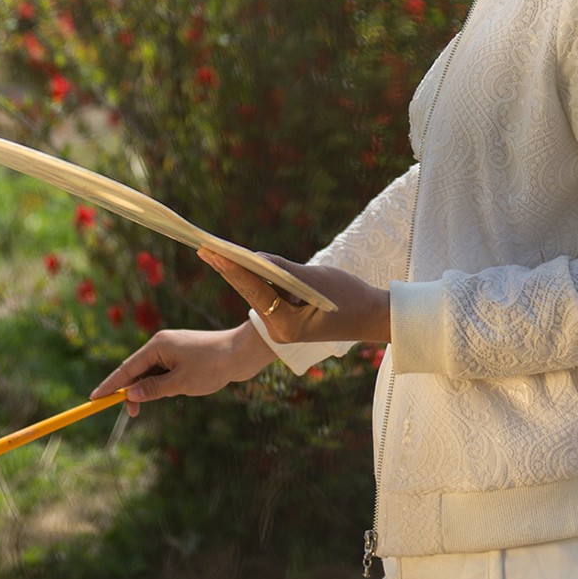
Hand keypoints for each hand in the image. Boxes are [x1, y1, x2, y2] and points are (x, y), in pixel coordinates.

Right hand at [90, 320, 272, 417]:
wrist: (242, 353)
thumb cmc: (212, 366)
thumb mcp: (180, 383)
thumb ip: (153, 390)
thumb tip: (130, 394)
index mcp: (158, 345)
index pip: (127, 368)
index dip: (110, 385)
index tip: (94, 398)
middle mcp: (162, 344)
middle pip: (137, 370)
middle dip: (130, 392)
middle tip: (131, 414)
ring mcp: (173, 349)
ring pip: (151, 373)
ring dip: (148, 390)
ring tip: (156, 404)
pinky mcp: (184, 355)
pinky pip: (164, 372)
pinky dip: (161, 385)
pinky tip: (170, 393)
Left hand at [197, 249, 390, 348]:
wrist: (373, 316)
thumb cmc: (350, 297)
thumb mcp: (316, 280)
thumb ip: (284, 270)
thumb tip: (256, 257)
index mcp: (286, 326)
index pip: (254, 291)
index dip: (234, 269)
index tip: (214, 252)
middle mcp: (279, 330)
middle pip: (250, 293)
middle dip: (229, 269)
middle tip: (204, 248)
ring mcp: (283, 327)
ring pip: (257, 294)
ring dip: (240, 273)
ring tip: (216, 253)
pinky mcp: (288, 320)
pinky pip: (267, 296)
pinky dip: (256, 279)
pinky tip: (240, 264)